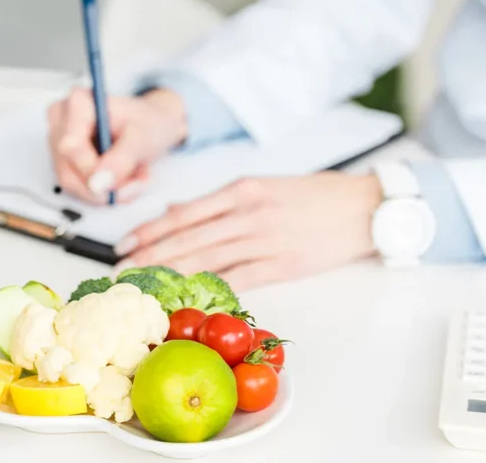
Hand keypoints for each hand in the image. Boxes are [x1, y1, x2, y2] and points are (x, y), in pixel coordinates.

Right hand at [47, 87, 188, 203]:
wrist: (150, 124)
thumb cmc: (147, 122)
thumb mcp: (142, 138)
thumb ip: (122, 159)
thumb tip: (99, 183)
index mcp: (79, 103)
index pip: (71, 146)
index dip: (93, 171)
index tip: (119, 179)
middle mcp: (61, 119)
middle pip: (67, 169)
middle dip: (104, 186)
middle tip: (135, 183)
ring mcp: (57, 140)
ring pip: (71, 182)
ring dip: (105, 190)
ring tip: (133, 178)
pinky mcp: (63, 159)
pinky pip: (75, 186)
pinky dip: (102, 190)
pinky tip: (121, 177)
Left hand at [112, 172, 382, 291]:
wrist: (365, 206)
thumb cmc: (315, 196)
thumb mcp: (262, 186)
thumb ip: (219, 202)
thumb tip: (176, 212)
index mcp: (240, 190)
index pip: (183, 214)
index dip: (149, 231)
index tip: (123, 244)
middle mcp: (247, 213)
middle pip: (187, 239)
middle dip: (149, 257)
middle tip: (121, 273)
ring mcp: (263, 240)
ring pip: (206, 260)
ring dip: (170, 275)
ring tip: (144, 286)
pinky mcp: (281, 265)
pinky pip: (237, 280)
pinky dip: (209, 291)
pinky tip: (187, 300)